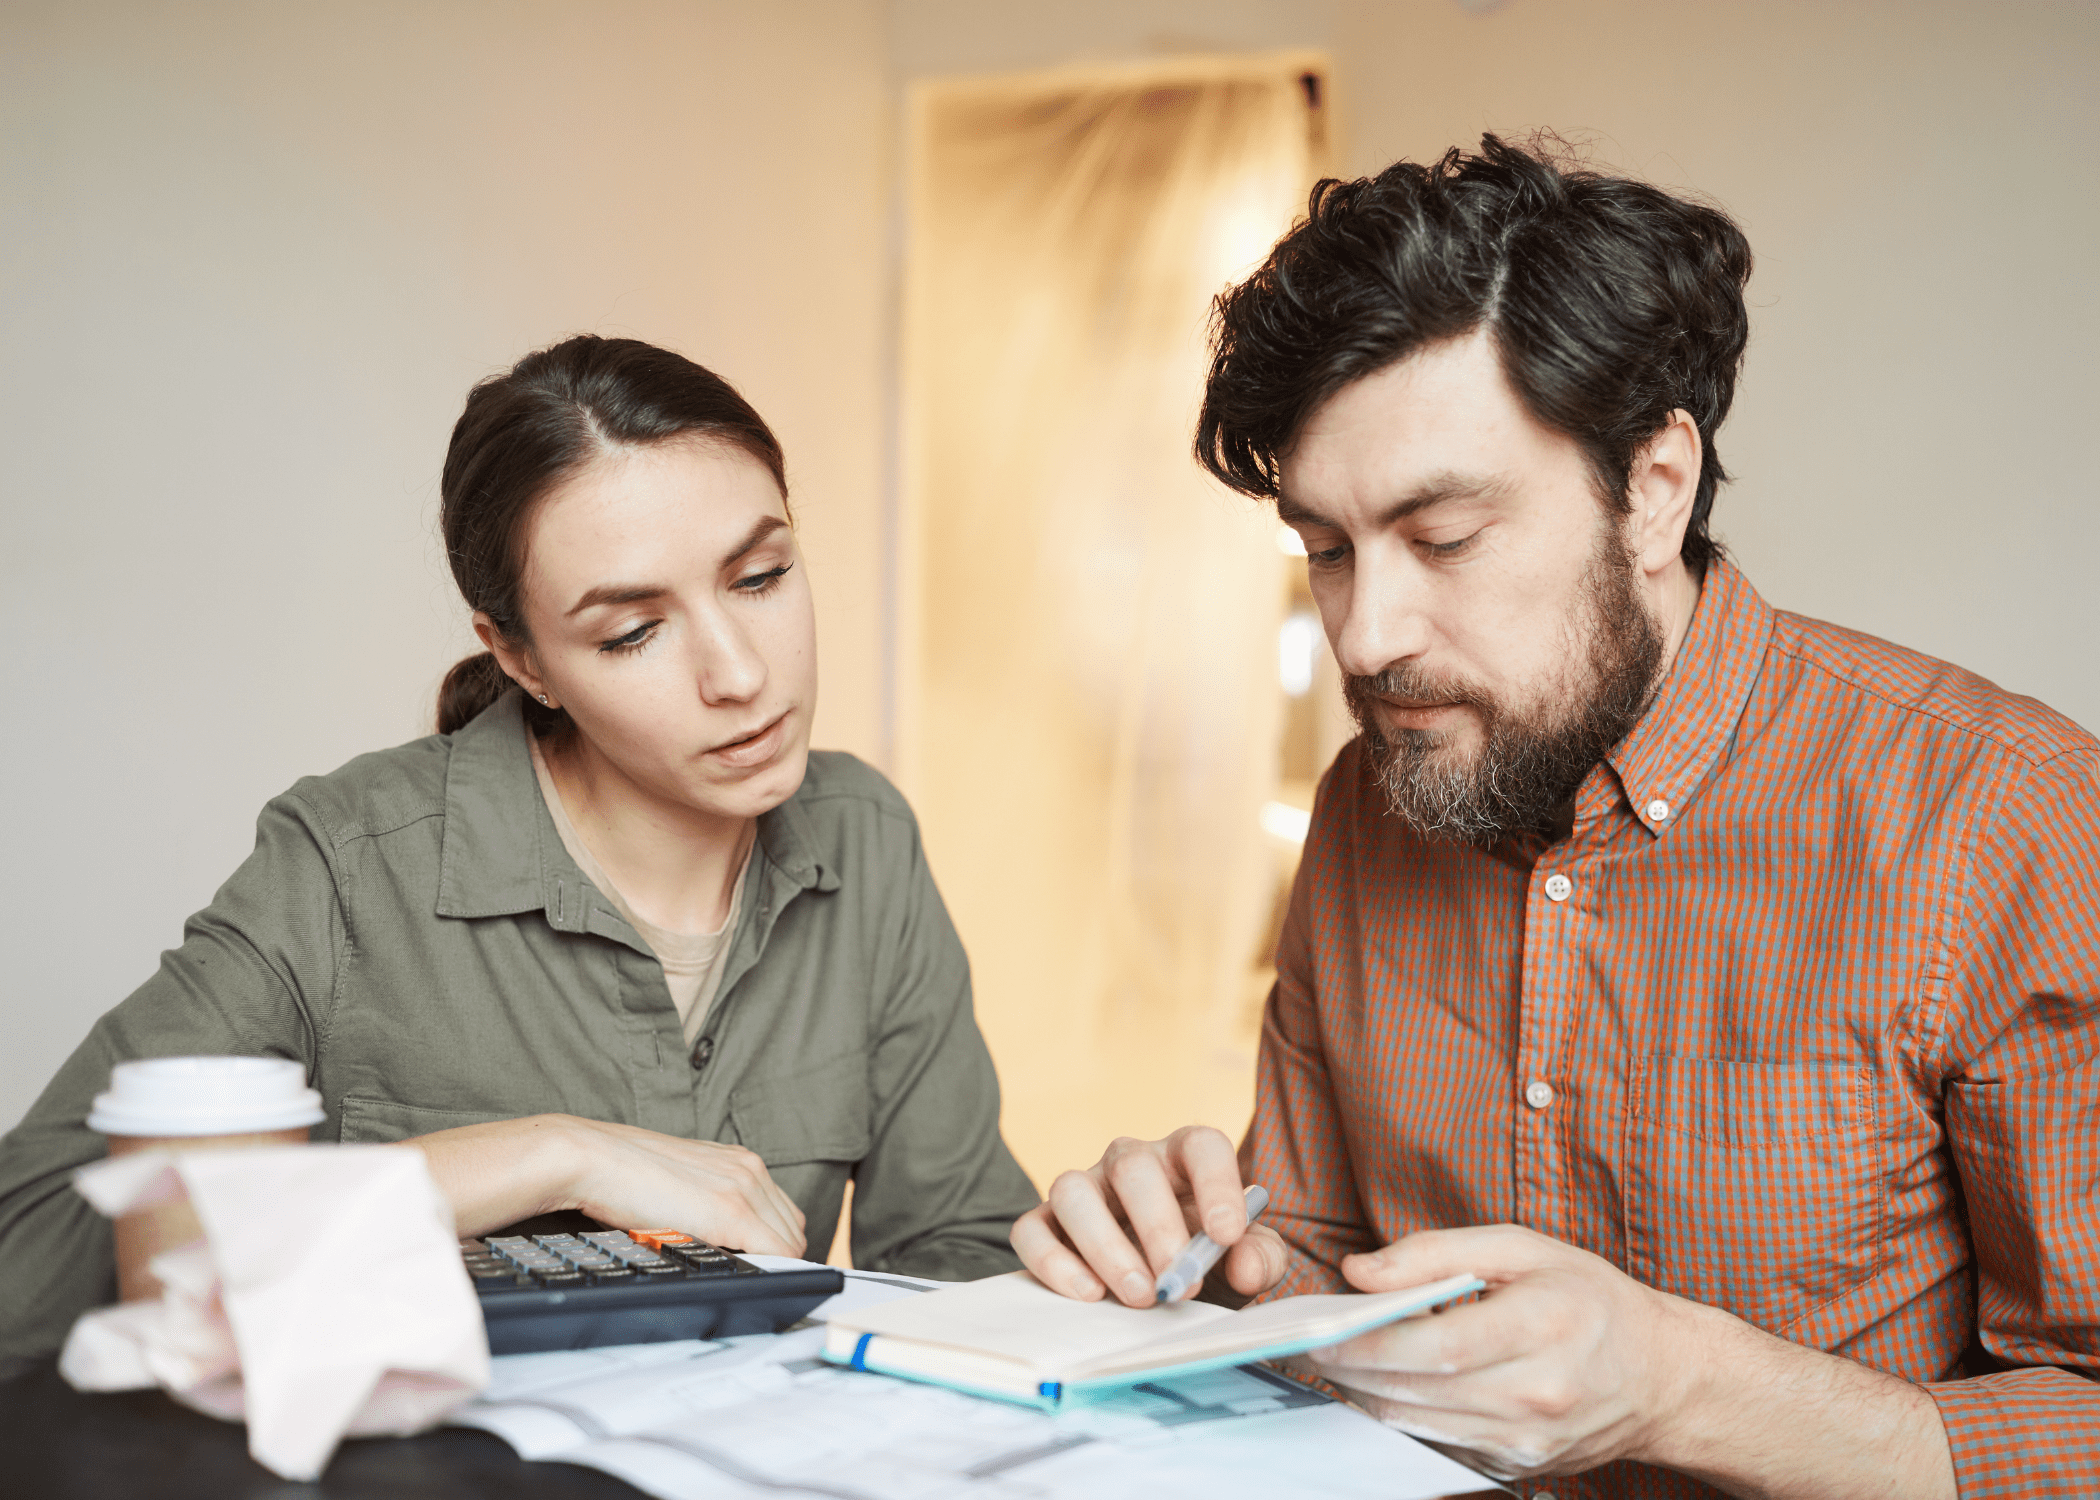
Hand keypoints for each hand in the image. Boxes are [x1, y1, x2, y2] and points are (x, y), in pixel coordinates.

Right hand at [413, 1114, 807, 1256]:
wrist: (594, 1159)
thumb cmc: (624, 1175)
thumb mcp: (680, 1183)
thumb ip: (706, 1200)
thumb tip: (711, 1233)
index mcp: (739, 1161)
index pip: (782, 1212)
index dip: (776, 1244)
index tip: (761, 1265)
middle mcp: (749, 1169)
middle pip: (792, 1228)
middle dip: (778, 1257)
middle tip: (751, 1280)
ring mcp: (744, 1187)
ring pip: (790, 1242)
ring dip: (773, 1265)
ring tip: (741, 1281)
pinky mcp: (731, 1209)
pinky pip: (777, 1251)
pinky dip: (772, 1270)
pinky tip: (748, 1279)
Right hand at [1008, 1125, 1290, 1306]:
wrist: (1167, 1291)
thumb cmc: (1210, 1264)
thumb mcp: (1246, 1261)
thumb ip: (1260, 1258)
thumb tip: (1243, 1264)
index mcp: (1186, 1158)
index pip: (1202, 1146)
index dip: (1216, 1184)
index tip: (1227, 1236)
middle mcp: (1131, 1163)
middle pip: (1132, 1167)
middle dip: (1156, 1227)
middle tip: (1177, 1283)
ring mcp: (1085, 1189)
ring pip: (1073, 1190)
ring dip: (1105, 1245)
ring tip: (1138, 1295)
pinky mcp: (1046, 1224)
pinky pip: (1031, 1229)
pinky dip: (1053, 1262)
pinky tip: (1089, 1294)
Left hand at [1300, 1224, 1700, 1478]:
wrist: (1662, 1376)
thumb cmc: (1590, 1299)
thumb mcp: (1523, 1248)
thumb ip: (1437, 1252)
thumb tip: (1361, 1271)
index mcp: (1544, 1326)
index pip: (1439, 1344)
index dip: (1371, 1343)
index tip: (1324, 1332)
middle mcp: (1539, 1394)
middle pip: (1422, 1391)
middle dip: (1356, 1372)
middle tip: (1316, 1348)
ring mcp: (1530, 1441)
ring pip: (1423, 1426)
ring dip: (1371, 1398)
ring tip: (1342, 1366)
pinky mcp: (1521, 1467)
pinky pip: (1443, 1446)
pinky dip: (1406, 1420)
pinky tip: (1387, 1390)